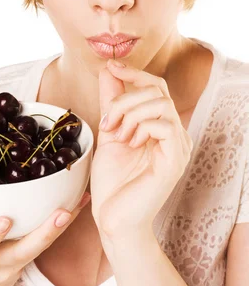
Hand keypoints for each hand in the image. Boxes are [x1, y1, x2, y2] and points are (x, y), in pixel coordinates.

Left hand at [90, 59, 192, 242]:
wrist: (112, 218)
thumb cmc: (113, 182)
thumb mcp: (109, 132)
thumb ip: (112, 102)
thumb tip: (109, 69)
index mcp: (161, 127)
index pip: (157, 87)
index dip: (135, 73)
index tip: (111, 67)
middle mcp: (175, 134)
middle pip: (158, 90)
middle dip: (125, 99)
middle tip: (108, 121)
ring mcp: (178, 146)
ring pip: (160, 103)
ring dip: (130, 113)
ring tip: (118, 135)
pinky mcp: (175, 159)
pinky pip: (163, 124)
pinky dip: (140, 126)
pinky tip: (129, 143)